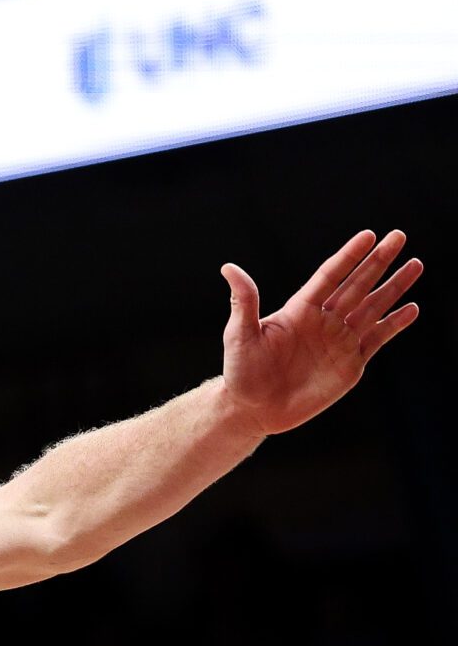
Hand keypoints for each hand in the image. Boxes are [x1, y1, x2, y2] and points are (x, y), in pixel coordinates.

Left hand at [219, 229, 422, 434]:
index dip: (348, 256)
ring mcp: (340, 341)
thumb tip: (229, 268)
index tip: (368, 235)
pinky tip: (411, 308)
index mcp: (300, 310)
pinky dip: (395, 324)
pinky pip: (377, 339)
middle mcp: (324, 321)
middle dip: (378, 262)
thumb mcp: (240, 335)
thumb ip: (243, 302)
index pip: (329, 276)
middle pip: (357, 285)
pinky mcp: (350, 364)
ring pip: (373, 307)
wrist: (253, 410)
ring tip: (415, 265)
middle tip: (398, 236)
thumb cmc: (242, 372)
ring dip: (394, 287)